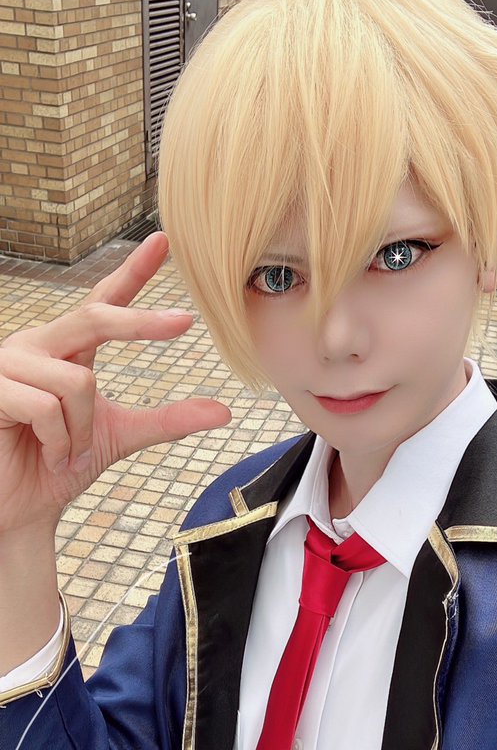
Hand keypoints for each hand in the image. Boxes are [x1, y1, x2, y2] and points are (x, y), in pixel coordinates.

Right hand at [0, 233, 231, 535]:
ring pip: (77, 382)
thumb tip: (224, 412)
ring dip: (80, 432)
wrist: (20, 507)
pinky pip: (46, 407)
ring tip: (65, 455)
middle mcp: (38, 346)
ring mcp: (10, 363)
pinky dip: (59, 442)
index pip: (103, 302)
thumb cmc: (59, 465)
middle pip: (95, 317)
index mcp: (69, 349)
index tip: (162, 241)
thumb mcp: (121, 436)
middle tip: (184, 322)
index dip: (131, 272)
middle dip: (139, 322)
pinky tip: (47, 456)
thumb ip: (167, 420)